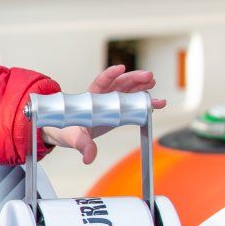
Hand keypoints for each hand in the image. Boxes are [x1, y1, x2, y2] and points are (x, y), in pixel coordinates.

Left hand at [40, 65, 165, 164]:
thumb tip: (88, 158)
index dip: (110, 74)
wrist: (69, 133)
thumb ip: (83, 146)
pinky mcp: (119, 110)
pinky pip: (133, 103)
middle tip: (148, 76)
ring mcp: (112, 102)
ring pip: (128, 90)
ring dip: (141, 85)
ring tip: (153, 82)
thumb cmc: (68, 131)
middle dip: (134, 78)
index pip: (100, 82)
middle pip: (119, 83)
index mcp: (91, 98)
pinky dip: (144, 102)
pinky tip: (156, 103)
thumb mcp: (75, 138)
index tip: (120, 68)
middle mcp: (103, 97)